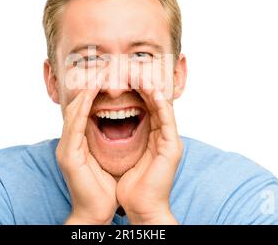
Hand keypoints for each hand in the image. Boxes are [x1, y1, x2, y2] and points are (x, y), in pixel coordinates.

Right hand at [56, 70, 117, 224]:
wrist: (95, 212)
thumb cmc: (102, 188)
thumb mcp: (104, 158)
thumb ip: (102, 141)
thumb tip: (113, 125)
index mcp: (77, 143)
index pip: (82, 111)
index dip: (91, 93)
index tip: (104, 78)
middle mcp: (69, 142)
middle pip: (75, 106)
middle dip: (87, 87)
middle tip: (100, 70)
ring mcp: (66, 148)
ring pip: (73, 111)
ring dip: (84, 92)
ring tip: (96, 75)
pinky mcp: (69, 155)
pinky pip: (75, 125)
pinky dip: (82, 107)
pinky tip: (91, 94)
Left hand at [117, 73, 182, 223]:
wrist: (141, 208)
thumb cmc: (130, 185)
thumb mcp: (122, 155)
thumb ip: (120, 138)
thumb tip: (105, 123)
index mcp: (151, 137)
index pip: (144, 107)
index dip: (134, 90)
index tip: (121, 77)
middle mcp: (162, 136)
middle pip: (154, 103)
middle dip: (143, 84)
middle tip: (130, 68)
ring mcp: (169, 140)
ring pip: (162, 106)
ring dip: (152, 88)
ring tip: (140, 73)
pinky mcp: (172, 147)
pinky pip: (167, 119)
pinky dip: (161, 103)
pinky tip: (152, 90)